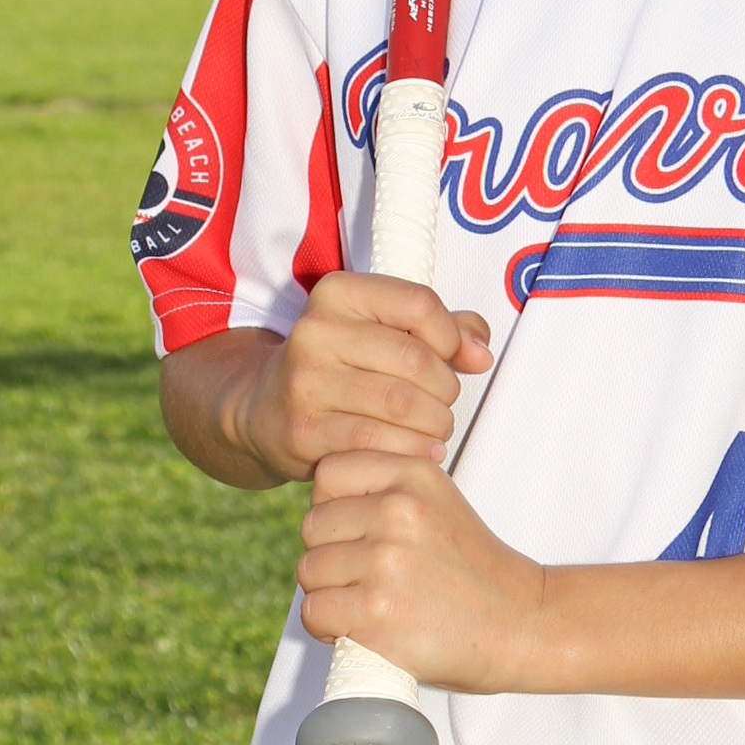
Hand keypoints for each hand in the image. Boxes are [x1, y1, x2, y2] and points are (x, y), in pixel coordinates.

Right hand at [237, 274, 491, 482]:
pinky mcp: (303, 429)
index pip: (419, 304)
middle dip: (445, 388)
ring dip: (434, 423)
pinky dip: (410, 449)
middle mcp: (315, 330)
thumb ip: (443, 329)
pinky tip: (419, 450)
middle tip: (444, 404)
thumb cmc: (342, 365)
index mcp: (338, 293)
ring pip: (400, 404)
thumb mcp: (383, 330)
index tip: (451, 357)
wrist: (264, 409)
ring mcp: (304, 381)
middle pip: (415, 360)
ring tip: (436, 429)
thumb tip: (481, 353)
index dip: (450, 336)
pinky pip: (376, 441)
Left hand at [296, 448, 550, 694]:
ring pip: (309, 570)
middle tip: (366, 577)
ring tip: (369, 604)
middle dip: (329, 555)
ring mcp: (385, 560)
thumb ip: (385, 490)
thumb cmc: (475, 571)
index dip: (333, 508)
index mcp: (413, 475)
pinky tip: (364, 628)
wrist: (522, 624)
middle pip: (312, 526)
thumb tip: (321, 505)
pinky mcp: (375, 610)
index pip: (328, 474)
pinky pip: (314, 612)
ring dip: (329, 594)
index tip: (359, 534)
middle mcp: (397, 510)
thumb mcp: (439, 503)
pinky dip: (330, 628)